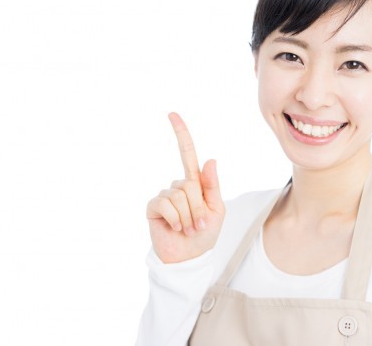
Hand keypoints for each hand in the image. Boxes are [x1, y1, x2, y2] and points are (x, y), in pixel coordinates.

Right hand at [146, 112, 224, 262]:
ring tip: (189, 229)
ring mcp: (164, 195)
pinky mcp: (153, 207)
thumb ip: (212, 186)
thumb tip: (210, 159)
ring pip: (180, 197)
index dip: (181, 134)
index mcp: (195, 183)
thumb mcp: (217, 210)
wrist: (189, 257)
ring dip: (189, 217)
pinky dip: (176, 219)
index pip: (187, 154)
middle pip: (190, 185)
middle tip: (200, 224)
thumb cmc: (205, 234)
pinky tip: (176, 228)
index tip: (172, 114)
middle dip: (199, 208)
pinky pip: (166, 205)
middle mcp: (178, 186)